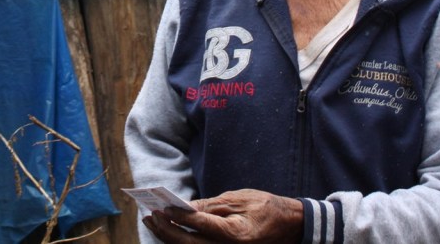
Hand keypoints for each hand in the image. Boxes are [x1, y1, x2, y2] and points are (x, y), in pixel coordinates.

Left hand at [142, 189, 302, 243]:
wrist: (290, 226)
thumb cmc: (265, 208)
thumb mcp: (238, 200)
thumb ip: (210, 207)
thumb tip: (183, 208)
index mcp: (235, 235)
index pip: (199, 226)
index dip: (178, 217)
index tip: (161, 207)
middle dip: (166, 231)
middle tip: (149, 216)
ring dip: (169, 238)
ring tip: (152, 223)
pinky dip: (181, 242)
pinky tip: (169, 231)